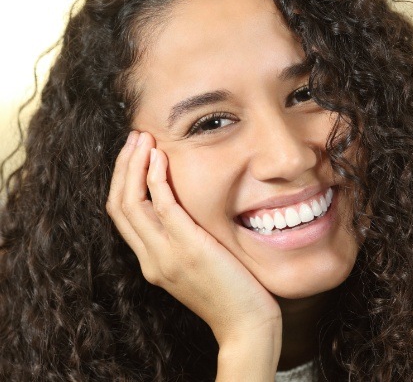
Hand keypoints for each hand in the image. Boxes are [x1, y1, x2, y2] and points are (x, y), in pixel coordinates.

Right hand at [106, 131, 281, 378]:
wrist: (246, 324)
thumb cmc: (231, 292)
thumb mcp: (199, 264)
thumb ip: (185, 240)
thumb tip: (187, 210)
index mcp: (152, 261)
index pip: (122, 215)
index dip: (123, 180)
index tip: (133, 154)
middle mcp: (151, 258)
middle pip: (118, 204)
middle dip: (122, 166)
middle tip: (134, 137)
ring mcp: (165, 255)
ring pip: (130, 202)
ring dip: (133, 165)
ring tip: (143, 138)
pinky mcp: (187, 249)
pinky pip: (162, 206)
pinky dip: (155, 179)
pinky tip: (160, 158)